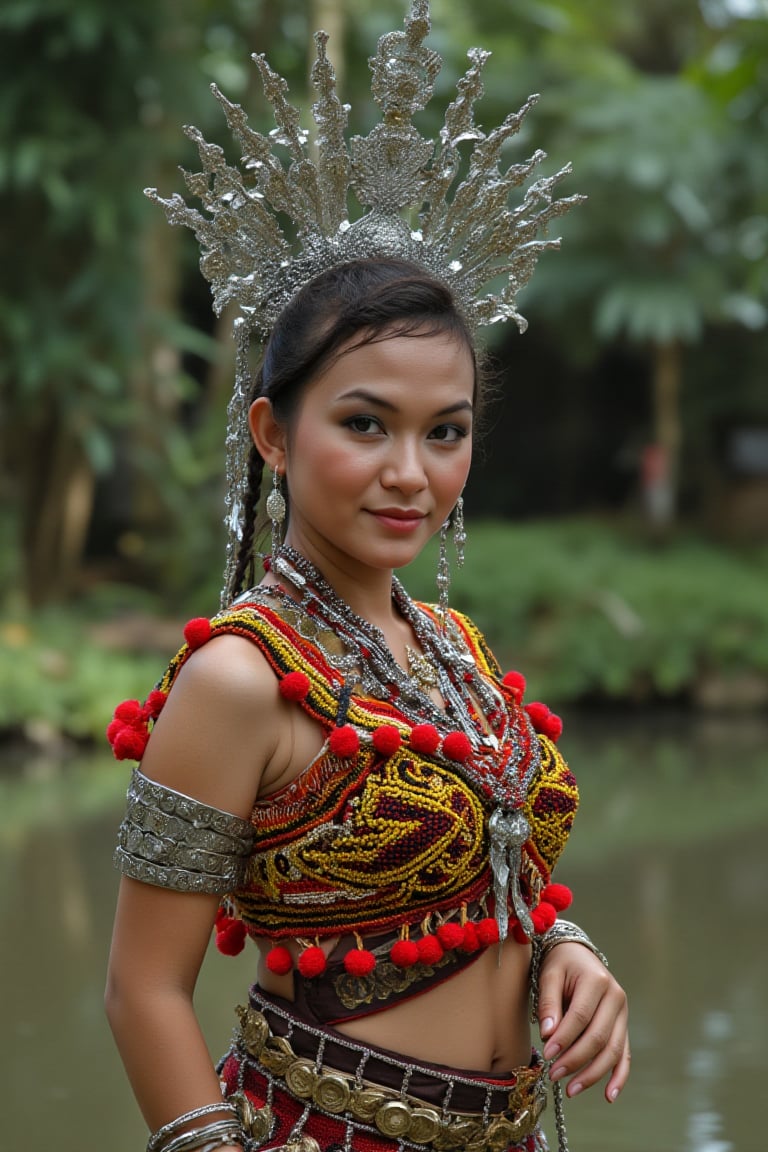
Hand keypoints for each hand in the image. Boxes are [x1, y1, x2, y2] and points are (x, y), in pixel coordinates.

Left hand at [536, 941, 629, 1102]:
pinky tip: (609, 1095)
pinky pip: (624, 1054)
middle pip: (598, 1036)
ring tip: (571, 1090)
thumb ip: (549, 1003)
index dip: (564, 1037)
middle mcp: (616, 997)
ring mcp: (623, 1013)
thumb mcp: (549, 974)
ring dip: (593, 1074)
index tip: (547, 1054)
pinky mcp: (623, 1026)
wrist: (578, 954)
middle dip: (575, 1059)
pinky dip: (619, 1077)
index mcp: (597, 980)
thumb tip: (548, 1034)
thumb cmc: (561, 964)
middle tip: (554, 1074)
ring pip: (613, 1050)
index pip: (580, 1016)